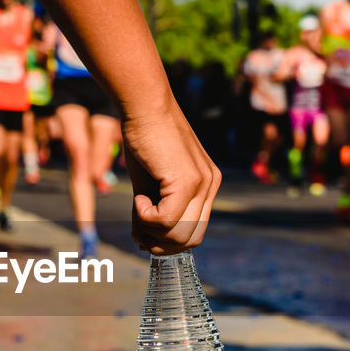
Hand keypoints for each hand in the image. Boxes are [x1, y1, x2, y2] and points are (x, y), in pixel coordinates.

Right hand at [121, 103, 221, 254]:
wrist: (144, 106)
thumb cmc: (143, 139)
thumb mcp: (146, 185)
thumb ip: (148, 215)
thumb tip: (142, 244)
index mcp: (207, 184)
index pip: (195, 232)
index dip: (168, 242)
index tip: (143, 234)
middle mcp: (211, 184)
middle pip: (190, 240)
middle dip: (160, 243)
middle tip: (139, 229)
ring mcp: (203, 183)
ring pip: (179, 235)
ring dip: (151, 231)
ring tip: (138, 207)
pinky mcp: (188, 181)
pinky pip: (166, 221)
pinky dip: (145, 217)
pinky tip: (138, 197)